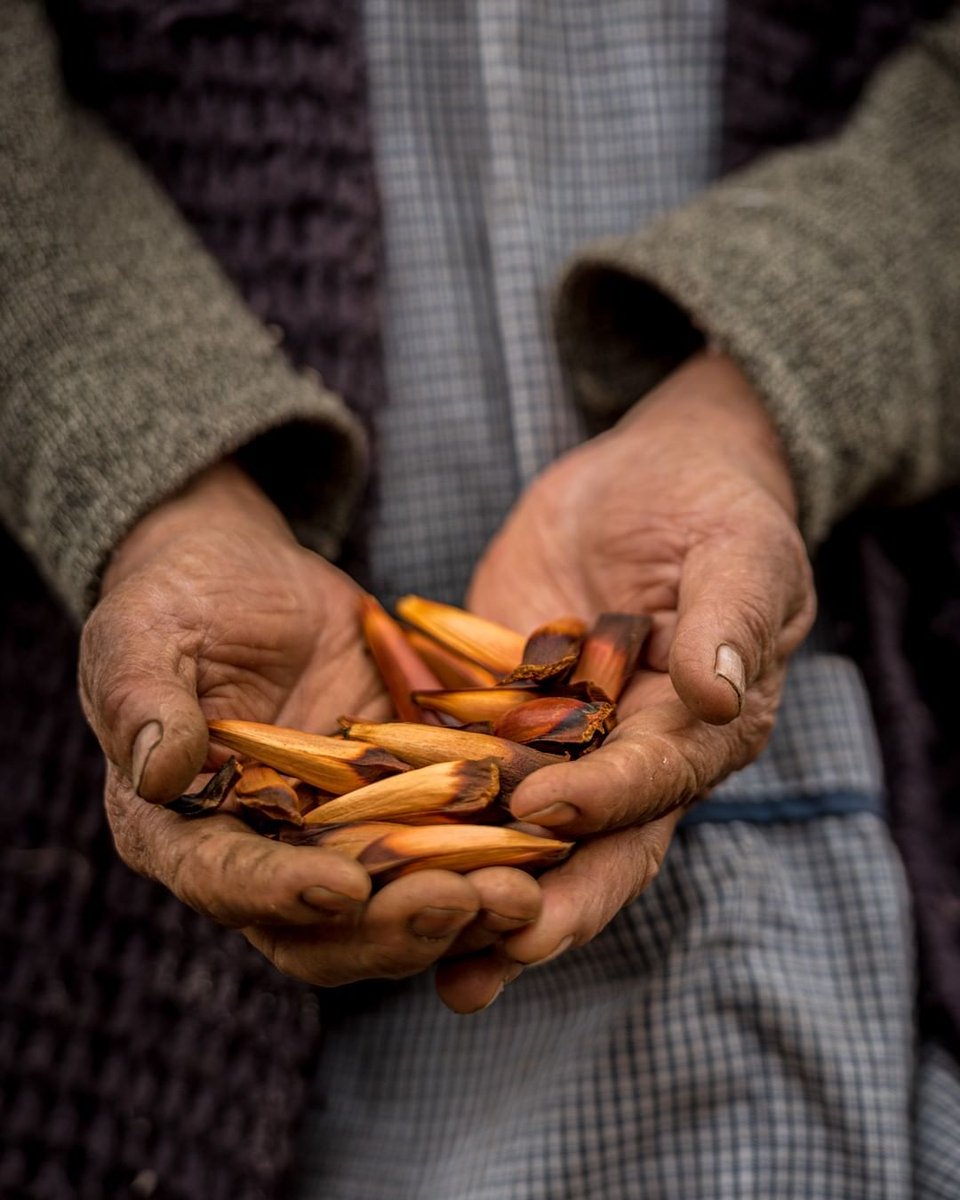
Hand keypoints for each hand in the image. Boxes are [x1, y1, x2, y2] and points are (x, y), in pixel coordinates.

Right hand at [80, 462, 540, 990]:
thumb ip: (143, 703)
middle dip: (396, 923)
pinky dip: (494, 843)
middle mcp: (263, 855)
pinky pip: (450, 833)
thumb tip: (160, 772)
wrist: (240, 573)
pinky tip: (549, 835)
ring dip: (462, 903)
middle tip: (466, 901)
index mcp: (180, 833)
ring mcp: (338, 833)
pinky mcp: (399, 797)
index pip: (225, 882)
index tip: (343, 886)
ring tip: (525, 886)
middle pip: (327, 925)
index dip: (279, 893)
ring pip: (401, 898)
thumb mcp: (140, 639)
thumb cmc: (173, 601)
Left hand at [441, 352, 815, 1005]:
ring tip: (403, 931)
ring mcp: (558, 740)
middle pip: (583, 846)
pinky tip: (360, 838)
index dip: (605, 802)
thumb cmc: (717, 506)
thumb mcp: (741, 551)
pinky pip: (456, 761)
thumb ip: (733, 619)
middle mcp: (626, 757)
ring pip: (509, 824)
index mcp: (699, 735)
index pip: (652, 784)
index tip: (545, 810)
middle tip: (479, 961)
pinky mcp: (499, 710)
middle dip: (535, 905)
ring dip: (463, 880)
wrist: (650, 475)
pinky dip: (416, 802)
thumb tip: (718, 693)